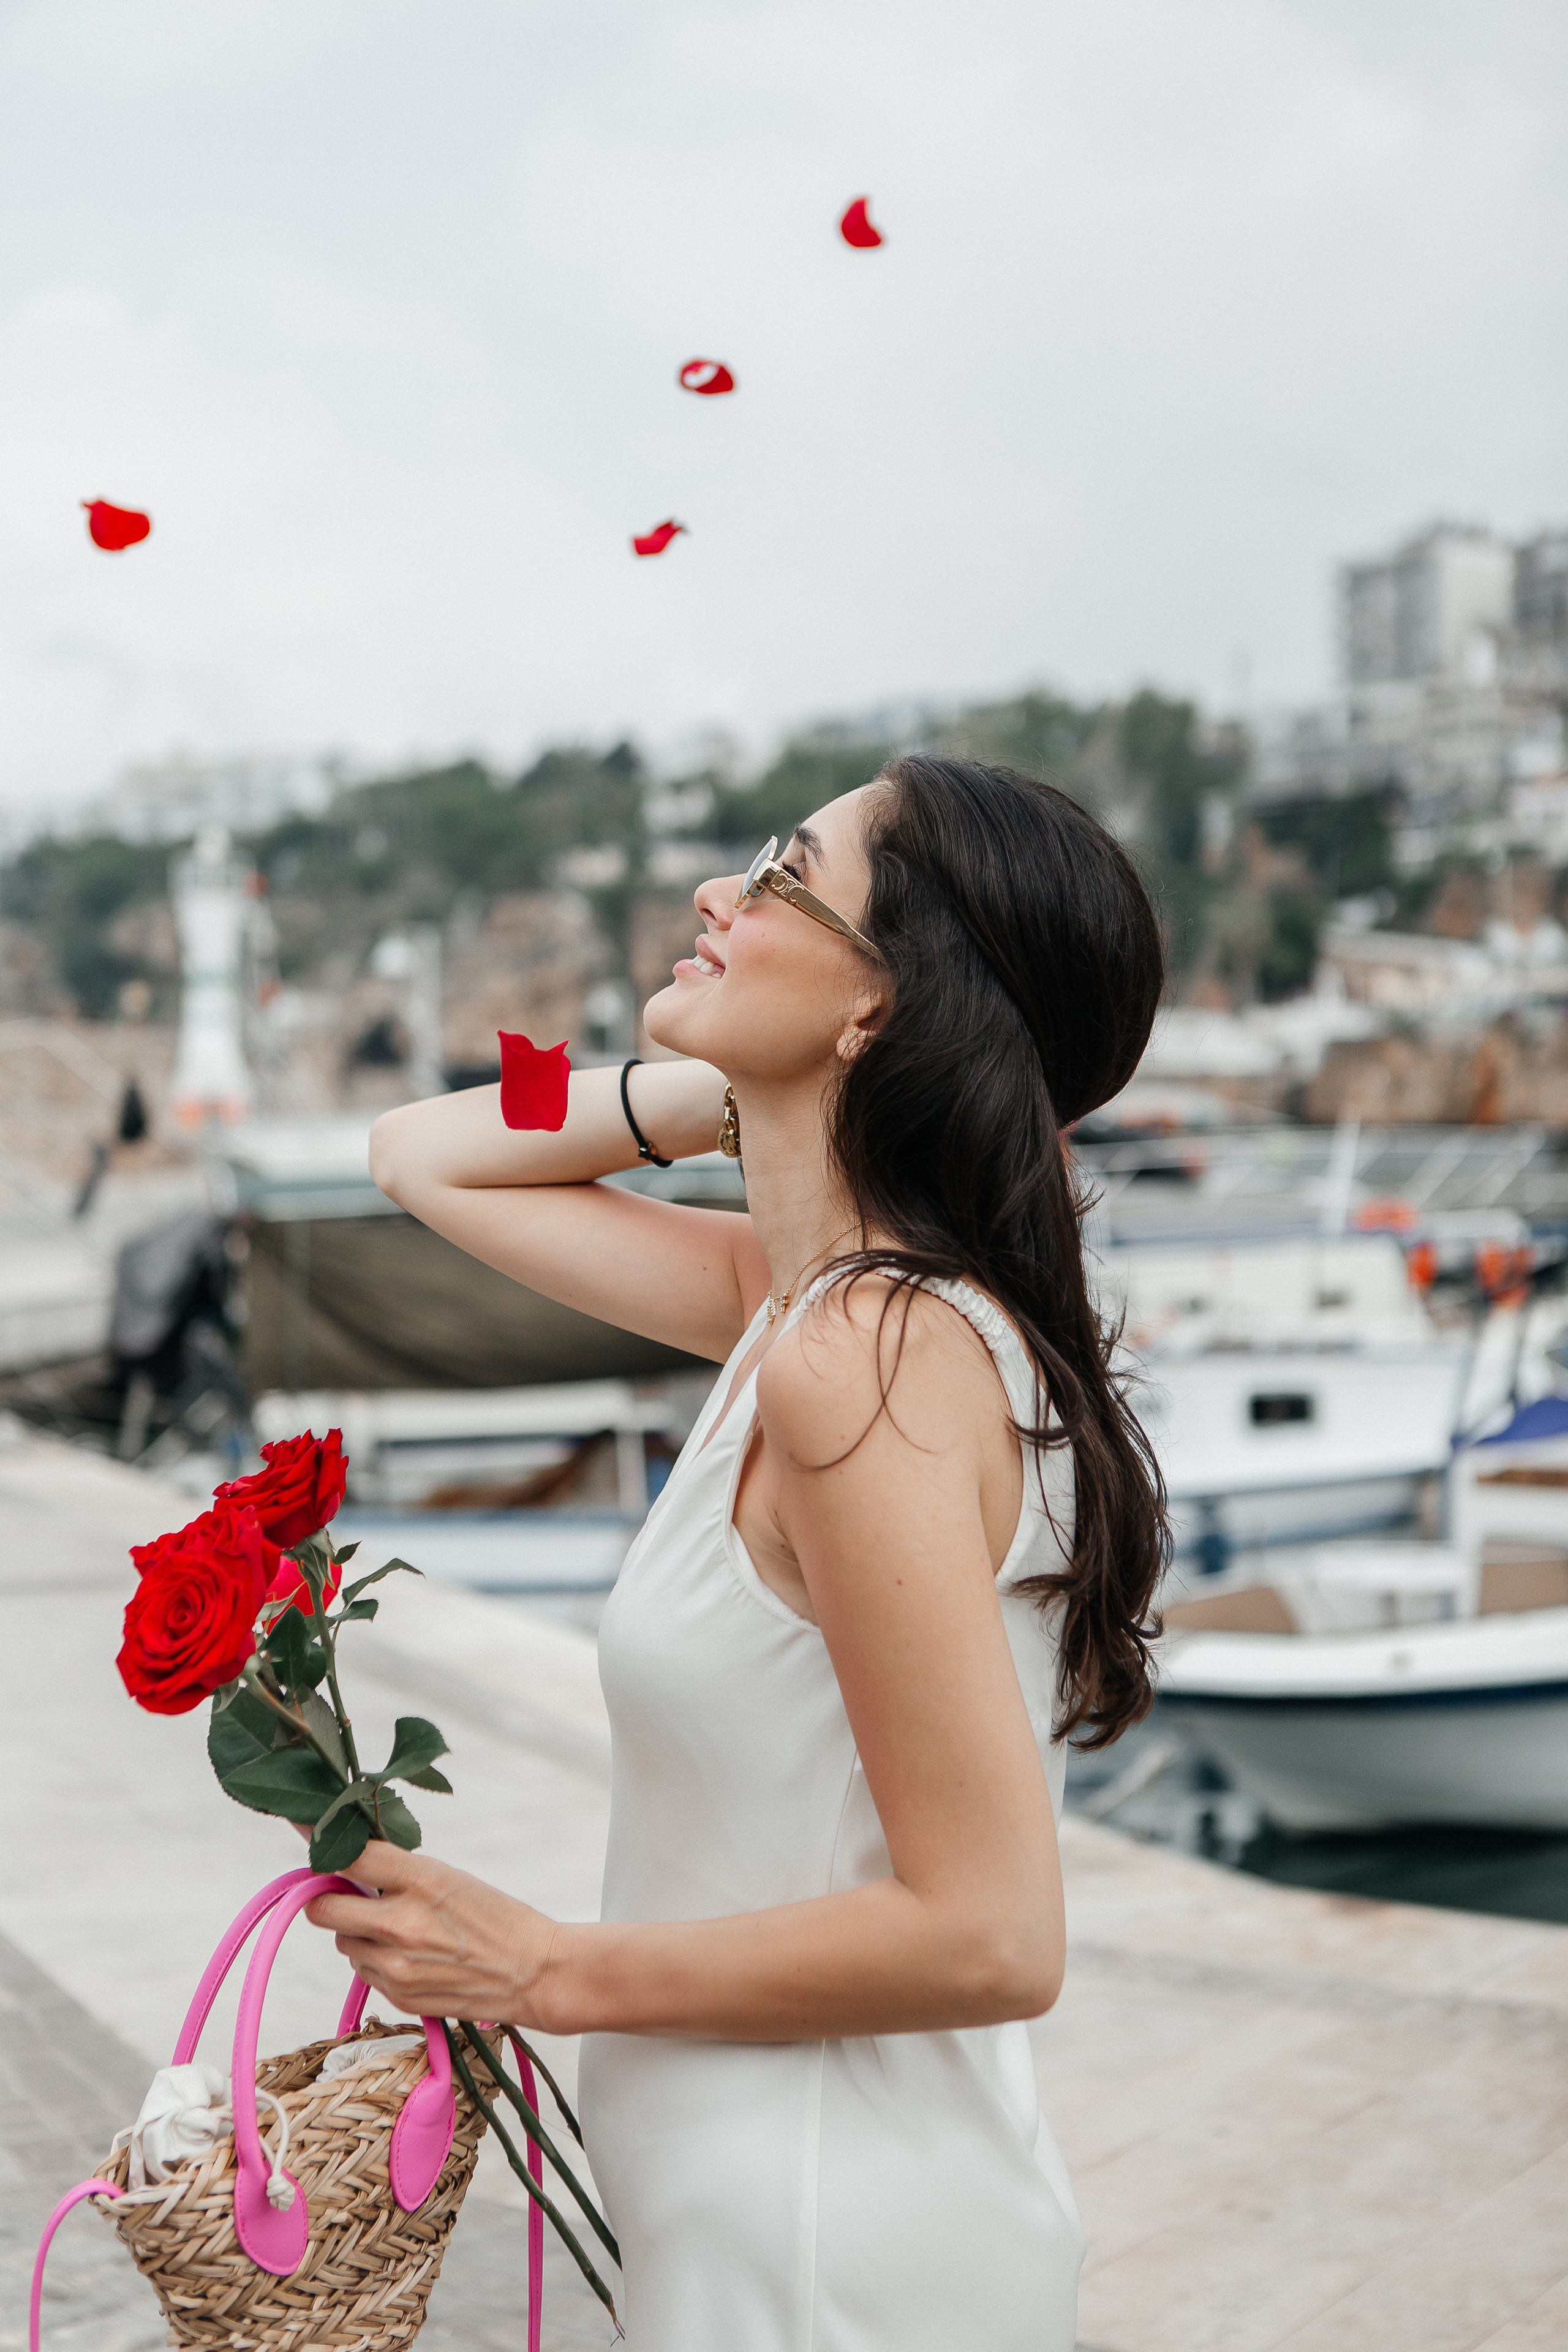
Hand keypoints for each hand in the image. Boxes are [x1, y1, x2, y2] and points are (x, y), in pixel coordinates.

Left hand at [304, 1842, 564, 2024]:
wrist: (531, 1972)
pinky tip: (412, 1956)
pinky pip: (363, 1971)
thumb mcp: (449, 1876)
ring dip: (357, 1933)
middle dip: (327, 1898)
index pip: (349, 1856)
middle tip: (347, 1892)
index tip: (305, 1831)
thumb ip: (396, 1872)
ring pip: (342, 1942)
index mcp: (420, 1880)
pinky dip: (377, 1960)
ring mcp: (396, 1966)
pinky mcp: (398, 1996)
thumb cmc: (494, 1916)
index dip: (321, 1842)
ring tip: (398, 1929)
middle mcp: (400, 1925)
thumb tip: (346, 1863)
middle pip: (322, 1908)